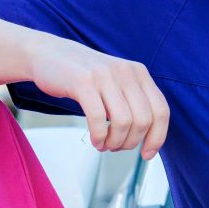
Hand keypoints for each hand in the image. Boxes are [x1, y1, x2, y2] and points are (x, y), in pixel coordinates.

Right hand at [28, 35, 169, 158]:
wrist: (47, 54)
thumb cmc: (83, 76)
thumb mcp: (116, 82)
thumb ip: (133, 102)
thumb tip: (148, 137)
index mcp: (139, 73)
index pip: (161, 111)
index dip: (157, 137)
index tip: (147, 154)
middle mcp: (126, 72)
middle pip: (143, 120)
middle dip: (131, 142)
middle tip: (116, 147)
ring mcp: (105, 75)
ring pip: (123, 122)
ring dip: (114, 142)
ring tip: (104, 144)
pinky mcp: (83, 81)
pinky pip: (99, 118)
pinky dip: (99, 136)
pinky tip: (95, 140)